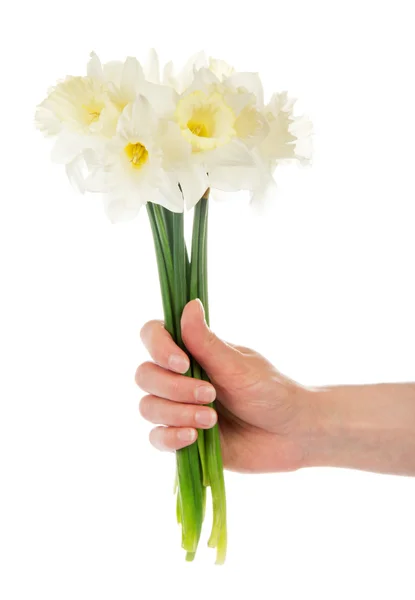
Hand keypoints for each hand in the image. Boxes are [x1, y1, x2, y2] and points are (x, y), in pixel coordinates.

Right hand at [136, 299, 314, 472]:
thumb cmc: (270, 392)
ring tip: (211, 420)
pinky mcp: (182, 438)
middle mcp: (180, 377)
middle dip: (174, 387)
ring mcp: (179, 407)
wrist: (290, 435)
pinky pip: (156, 437)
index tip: (182, 363)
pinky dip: (170, 437)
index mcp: (193, 351)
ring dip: (176, 413)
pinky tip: (193, 437)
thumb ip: (207, 342)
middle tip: (210, 395)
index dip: (159, 348)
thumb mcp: (238, 366)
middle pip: (145, 374)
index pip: (153, 335)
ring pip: (147, 406)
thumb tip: (189, 303)